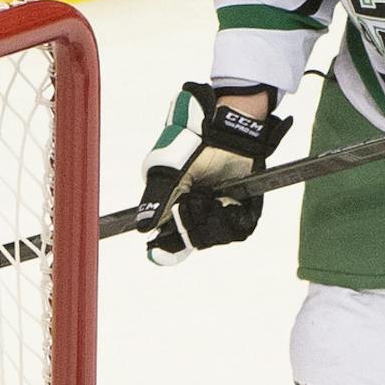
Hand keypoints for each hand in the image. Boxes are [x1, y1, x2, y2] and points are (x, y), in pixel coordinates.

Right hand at [135, 84, 289, 264]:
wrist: (226, 130)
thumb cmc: (191, 146)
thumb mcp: (170, 173)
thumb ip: (157, 201)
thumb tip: (143, 228)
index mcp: (171, 207)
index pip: (168, 241)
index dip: (166, 249)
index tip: (162, 254)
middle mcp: (194, 213)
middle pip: (195, 241)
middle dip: (196, 221)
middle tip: (200, 197)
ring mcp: (217, 211)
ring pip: (218, 236)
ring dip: (217, 217)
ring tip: (217, 194)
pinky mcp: (240, 208)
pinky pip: (241, 228)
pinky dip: (236, 216)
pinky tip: (232, 199)